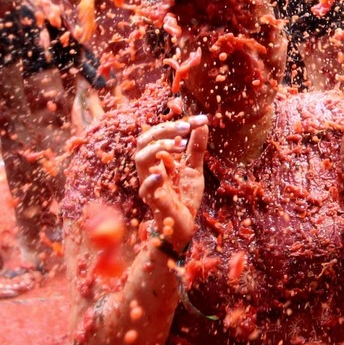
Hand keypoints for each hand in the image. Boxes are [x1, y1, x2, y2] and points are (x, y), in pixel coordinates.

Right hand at [134, 115, 208, 251]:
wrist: (184, 225)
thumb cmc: (184, 196)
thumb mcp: (194, 168)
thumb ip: (196, 148)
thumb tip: (203, 124)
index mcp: (159, 158)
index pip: (162, 133)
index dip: (180, 123)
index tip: (202, 119)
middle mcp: (151, 167)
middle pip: (146, 141)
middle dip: (164, 130)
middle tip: (186, 128)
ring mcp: (150, 183)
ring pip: (141, 159)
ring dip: (158, 148)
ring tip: (179, 145)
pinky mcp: (153, 201)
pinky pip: (145, 189)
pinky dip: (151, 180)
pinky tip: (161, 174)